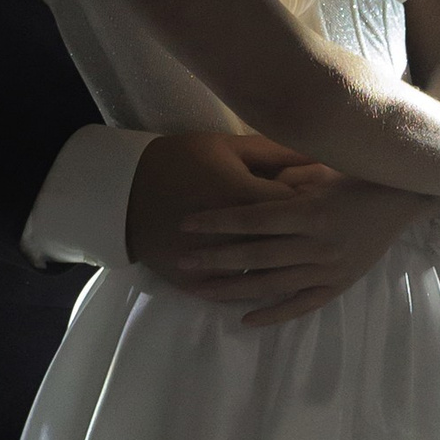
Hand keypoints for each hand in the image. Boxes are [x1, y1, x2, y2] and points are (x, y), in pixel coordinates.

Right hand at [127, 132, 311, 286]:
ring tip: (289, 258)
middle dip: (298, 237)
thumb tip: (318, 156)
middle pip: (284, 244)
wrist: (122, 191)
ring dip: (277, 269)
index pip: (297, 207)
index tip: (314, 196)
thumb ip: (274, 152)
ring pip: (261, 276)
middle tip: (305, 229)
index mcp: (245, 198)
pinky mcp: (193, 284)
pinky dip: (245, 288)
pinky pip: (230, 294)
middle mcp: (235, 237)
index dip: (309, 201)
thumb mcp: (225, 146)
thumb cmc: (178, 160)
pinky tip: (258, 284)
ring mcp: (213, 266)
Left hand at [173, 166, 428, 325]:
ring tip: (201, 290)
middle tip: (182, 262)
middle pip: (256, 255)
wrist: (404, 200)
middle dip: (216, 259)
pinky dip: (274, 314)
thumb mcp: (321, 168)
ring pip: (273, 284)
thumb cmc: (357, 176)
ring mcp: (329, 268)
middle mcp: (318, 244)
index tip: (187, 224)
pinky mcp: (339, 284)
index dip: (218, 222)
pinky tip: (246, 319)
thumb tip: (247, 187)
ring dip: (234, 288)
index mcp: (311, 211)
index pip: (254, 218)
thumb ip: (284, 178)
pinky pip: (302, 305)